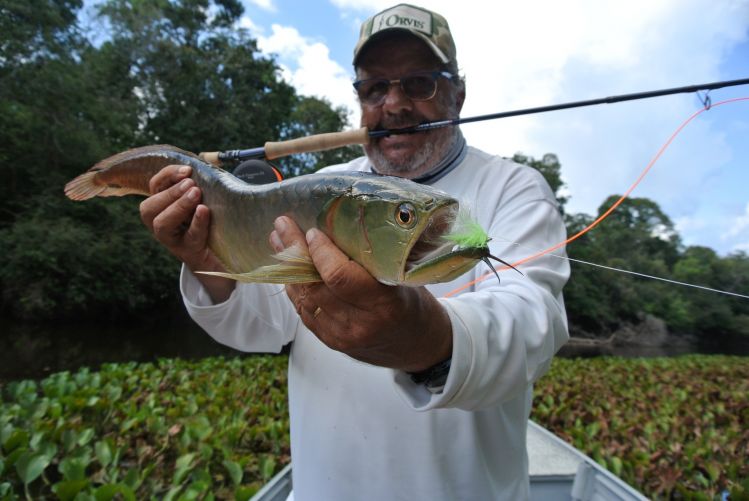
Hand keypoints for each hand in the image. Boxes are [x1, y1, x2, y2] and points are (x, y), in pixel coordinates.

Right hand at [139, 165, 234, 302]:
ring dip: (178, 206)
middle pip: (150, 207)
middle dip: (170, 192)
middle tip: (191, 184)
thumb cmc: (211, 220)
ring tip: (196, 194)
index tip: (187, 170)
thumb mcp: (203, 199)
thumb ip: (201, 184)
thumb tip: (208, 165)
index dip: (167, 175)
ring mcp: (172, 240)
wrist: (222, 254)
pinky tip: (204, 211)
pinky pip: (189, 237)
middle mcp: (160, 223)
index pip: (155, 186)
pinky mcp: (189, 252)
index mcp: (162, 205)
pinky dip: (196, 223)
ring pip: (162, 224)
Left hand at [271, 216, 452, 371]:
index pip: (340, 277)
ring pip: (304, 298)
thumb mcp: (403, 278)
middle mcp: (359, 324)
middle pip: (315, 286)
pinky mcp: (330, 342)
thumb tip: (342, 223)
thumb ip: (374, 260)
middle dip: (294, 253)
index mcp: (384, 305)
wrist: (416, 346)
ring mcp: (342, 336)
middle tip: (282, 226)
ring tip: (278, 241)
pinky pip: (304, 311)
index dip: (320, 253)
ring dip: (287, 269)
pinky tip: (288, 268)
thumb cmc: (412, 303)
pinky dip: (294, 287)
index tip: (312, 231)